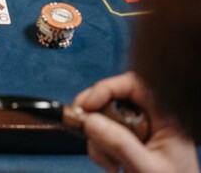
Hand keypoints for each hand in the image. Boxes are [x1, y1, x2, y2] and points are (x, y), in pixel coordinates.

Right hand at [74, 72, 199, 172]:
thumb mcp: (146, 168)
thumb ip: (120, 144)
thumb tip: (89, 119)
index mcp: (168, 117)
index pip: (134, 84)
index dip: (107, 88)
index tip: (87, 106)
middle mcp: (153, 119)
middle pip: (114, 99)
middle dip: (95, 114)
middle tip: (82, 125)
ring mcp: (140, 131)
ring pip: (105, 117)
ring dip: (97, 138)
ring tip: (108, 161)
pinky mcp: (130, 143)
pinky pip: (105, 134)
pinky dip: (99, 148)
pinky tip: (111, 165)